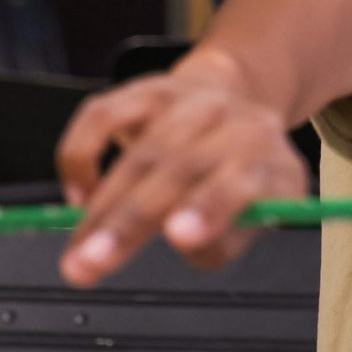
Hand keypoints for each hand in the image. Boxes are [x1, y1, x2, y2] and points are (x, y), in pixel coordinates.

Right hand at [54, 49, 310, 288]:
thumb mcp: (254, 217)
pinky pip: (102, 114)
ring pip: (143, 148)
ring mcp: (191, 99)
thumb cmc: (240, 179)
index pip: (245, 179)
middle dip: (130, 219)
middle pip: (183, 165)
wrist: (240, 102)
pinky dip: (82, 156)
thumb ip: (224, 239)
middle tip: (91, 263)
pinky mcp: (149, 87)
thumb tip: (186, 241)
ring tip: (79, 247)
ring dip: (104, 203)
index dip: (212, 205)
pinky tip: (80, 196)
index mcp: (272, 159)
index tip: (178, 237)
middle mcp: (236, 120)